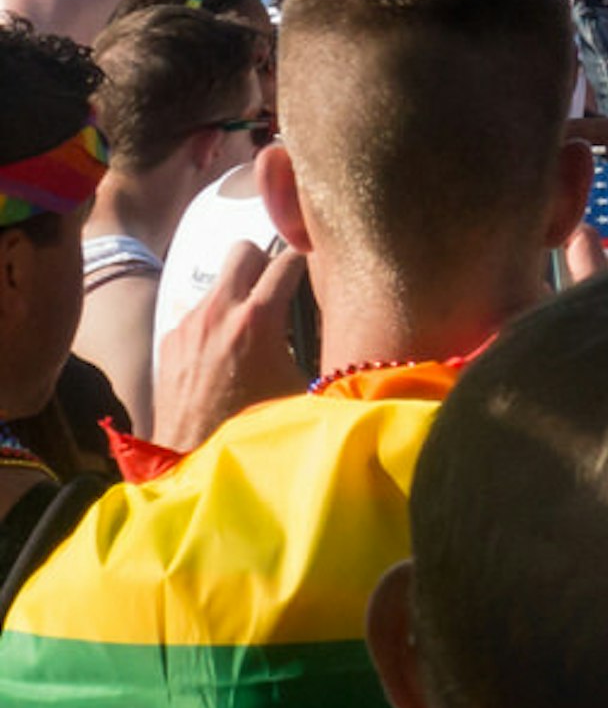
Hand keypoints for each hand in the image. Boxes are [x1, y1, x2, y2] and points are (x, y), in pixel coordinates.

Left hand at [151, 241, 306, 450]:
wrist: (195, 457)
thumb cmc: (257, 424)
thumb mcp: (301, 381)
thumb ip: (315, 343)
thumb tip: (339, 324)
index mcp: (257, 318)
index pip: (287, 259)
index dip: (305, 262)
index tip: (312, 273)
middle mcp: (218, 312)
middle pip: (243, 250)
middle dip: (263, 263)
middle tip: (277, 289)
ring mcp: (188, 324)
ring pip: (218, 282)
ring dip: (237, 293)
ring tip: (251, 328)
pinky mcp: (169, 342)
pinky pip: (197, 312)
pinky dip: (214, 321)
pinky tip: (224, 352)